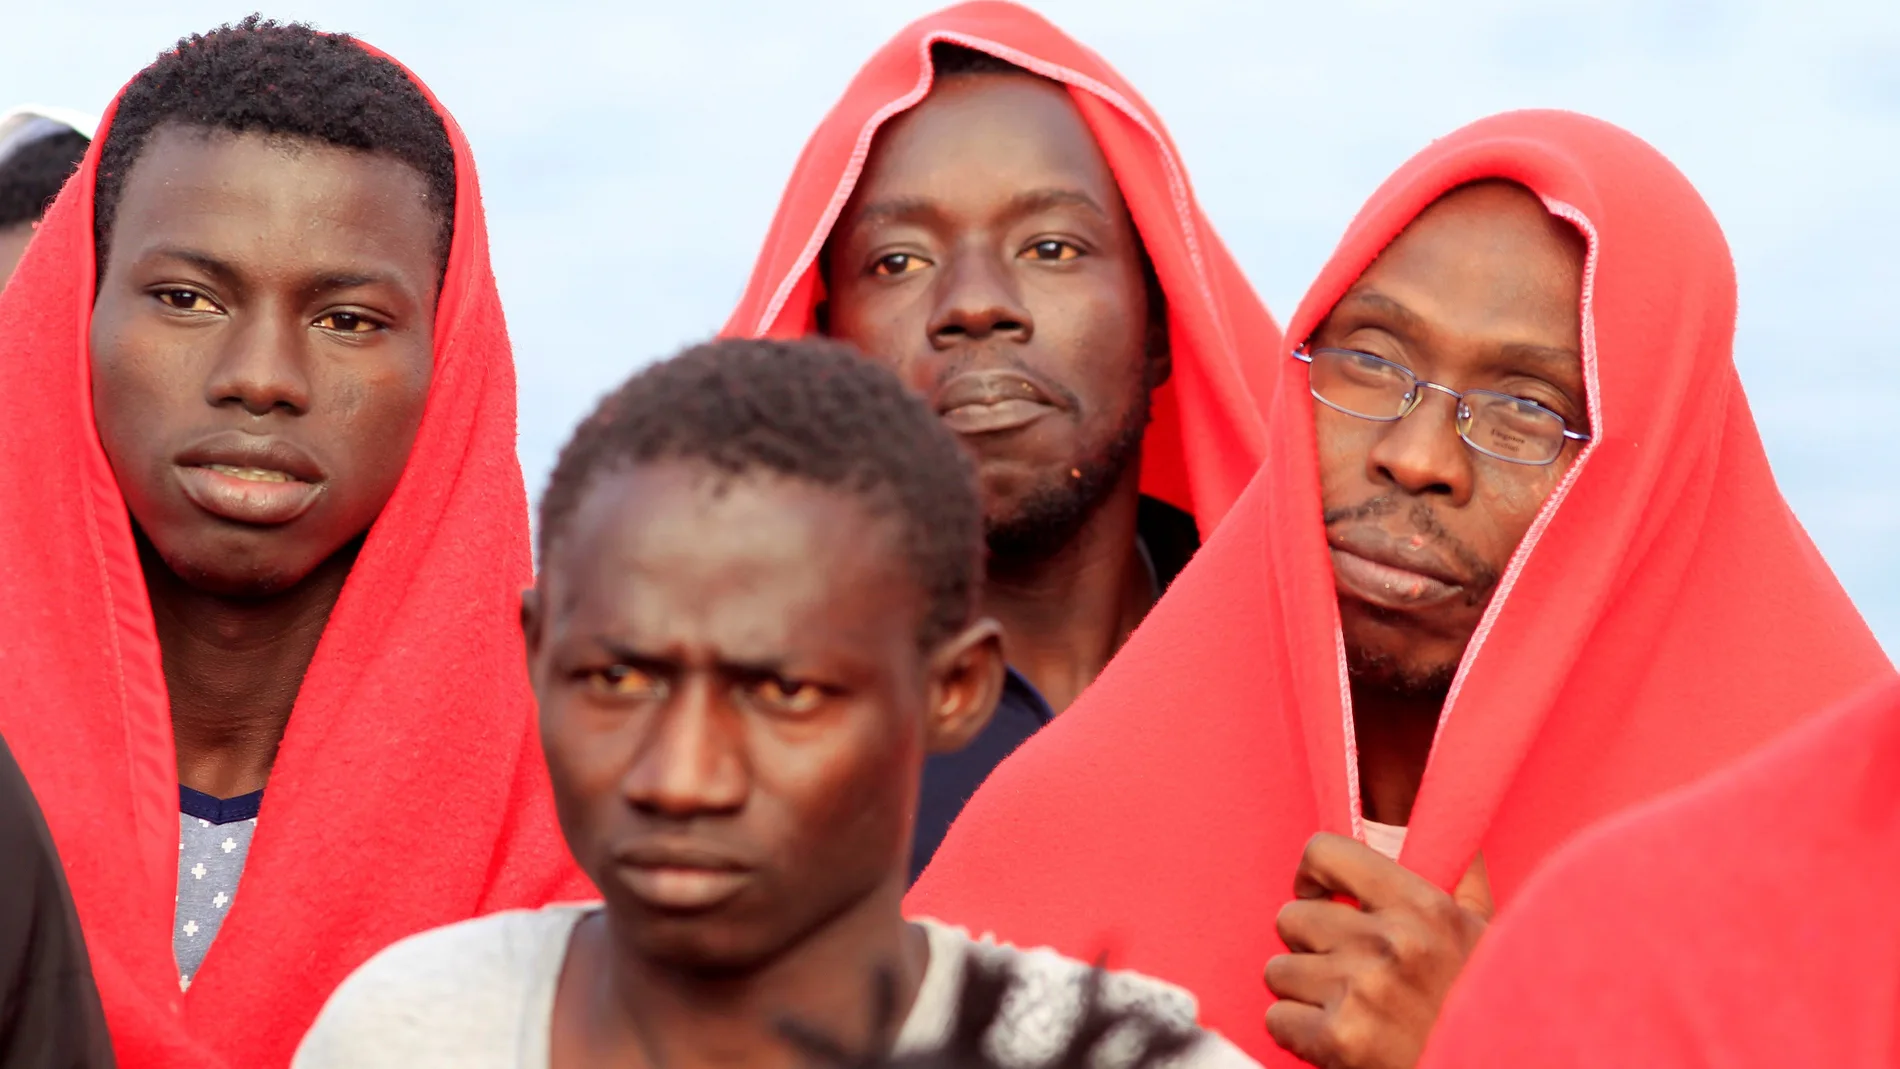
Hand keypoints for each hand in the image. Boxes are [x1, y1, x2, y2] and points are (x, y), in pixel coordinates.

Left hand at [1263, 832, 1492, 1068]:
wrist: (1497, 1068)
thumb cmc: (1482, 1002)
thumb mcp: (1485, 930)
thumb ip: (1459, 873)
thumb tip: (1437, 819)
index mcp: (1424, 907)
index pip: (1324, 853)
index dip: (1311, 877)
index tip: (1319, 897)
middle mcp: (1391, 943)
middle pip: (1290, 918)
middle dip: (1307, 945)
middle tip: (1340, 968)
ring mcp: (1362, 992)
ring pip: (1277, 970)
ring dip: (1303, 991)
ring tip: (1344, 1005)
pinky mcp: (1341, 1040)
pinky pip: (1278, 1019)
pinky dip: (1298, 1033)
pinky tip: (1335, 1037)